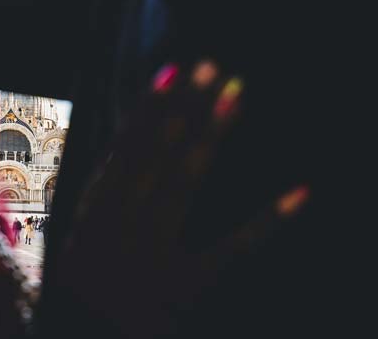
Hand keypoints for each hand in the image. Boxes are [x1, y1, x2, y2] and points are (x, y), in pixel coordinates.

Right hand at [57, 61, 308, 335]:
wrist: (84, 337)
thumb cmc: (80, 290)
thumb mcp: (77, 239)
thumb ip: (103, 198)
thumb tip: (126, 148)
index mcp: (92, 214)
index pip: (125, 150)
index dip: (148, 109)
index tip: (171, 72)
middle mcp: (119, 225)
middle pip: (157, 155)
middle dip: (183, 108)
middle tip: (210, 66)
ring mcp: (151, 253)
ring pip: (185, 184)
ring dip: (210, 136)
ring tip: (235, 96)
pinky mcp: (185, 286)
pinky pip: (231, 251)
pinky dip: (266, 223)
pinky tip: (299, 193)